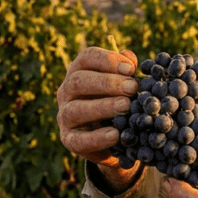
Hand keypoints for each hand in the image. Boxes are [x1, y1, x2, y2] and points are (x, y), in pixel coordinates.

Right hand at [56, 46, 139, 191]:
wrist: (116, 138)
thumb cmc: (119, 101)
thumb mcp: (125, 85)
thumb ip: (127, 71)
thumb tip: (129, 57)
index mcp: (80, 71)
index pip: (87, 57)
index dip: (108, 60)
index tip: (130, 69)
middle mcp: (67, 91)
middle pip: (78, 80)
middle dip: (107, 83)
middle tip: (132, 88)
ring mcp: (64, 116)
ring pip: (75, 109)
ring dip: (102, 107)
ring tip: (126, 106)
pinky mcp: (69, 140)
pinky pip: (78, 140)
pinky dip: (97, 137)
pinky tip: (115, 134)